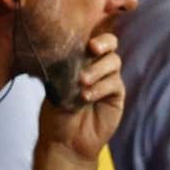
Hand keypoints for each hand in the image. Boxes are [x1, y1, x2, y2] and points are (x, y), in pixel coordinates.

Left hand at [34, 33, 124, 169]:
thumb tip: (62, 47)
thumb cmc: (55, 112)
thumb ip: (62, 67)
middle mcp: (96, 65)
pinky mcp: (116, 95)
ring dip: (97, 69)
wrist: (64, 141)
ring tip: (82, 82)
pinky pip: (114, 84)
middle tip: (91, 48)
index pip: (90, 37)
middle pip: (110, 44)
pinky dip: (100, 87)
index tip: (85, 33)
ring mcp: (108, 79)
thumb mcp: (54, 85)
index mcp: (79, 59)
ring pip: (113, 62)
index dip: (94, 29)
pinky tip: (87, 96)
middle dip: (103, 42)